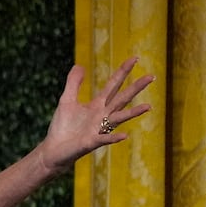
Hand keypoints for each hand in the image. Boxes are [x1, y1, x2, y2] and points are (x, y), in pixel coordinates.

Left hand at [40, 56, 153, 172]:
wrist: (53, 149)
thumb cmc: (62, 126)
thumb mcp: (66, 100)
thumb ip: (73, 83)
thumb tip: (80, 65)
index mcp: (97, 105)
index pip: (114, 85)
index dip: (123, 71)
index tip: (135, 58)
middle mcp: (102, 116)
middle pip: (122, 98)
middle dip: (136, 88)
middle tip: (152, 76)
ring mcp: (99, 129)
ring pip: (119, 118)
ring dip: (133, 113)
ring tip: (148, 106)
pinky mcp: (91, 142)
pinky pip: (105, 139)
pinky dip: (114, 137)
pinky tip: (125, 136)